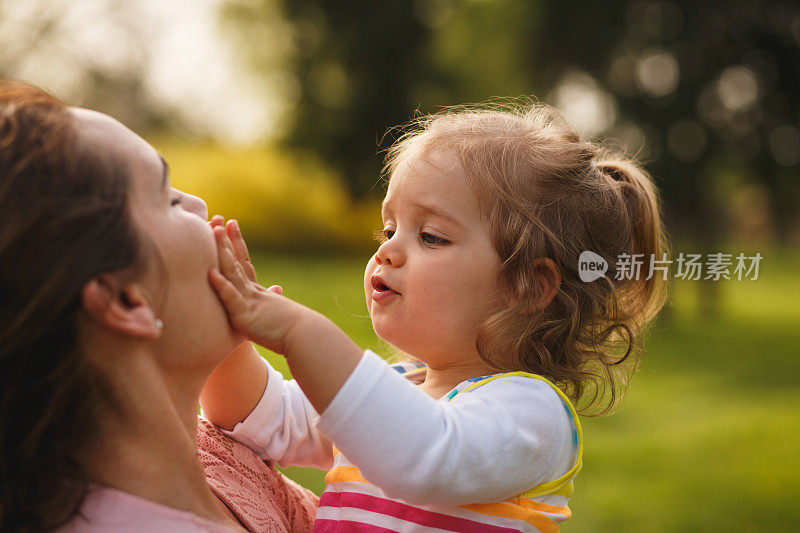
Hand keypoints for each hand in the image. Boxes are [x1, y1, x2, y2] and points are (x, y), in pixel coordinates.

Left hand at [209, 218, 292, 352]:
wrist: (304, 335)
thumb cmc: (292, 328)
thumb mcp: (277, 310)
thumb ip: (273, 299)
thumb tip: (277, 289)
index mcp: (257, 292)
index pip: (244, 263)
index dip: (237, 243)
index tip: (232, 223)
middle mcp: (252, 292)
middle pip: (236, 262)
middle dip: (226, 240)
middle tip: (218, 219)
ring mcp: (248, 302)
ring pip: (233, 273)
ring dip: (223, 253)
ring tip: (215, 232)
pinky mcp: (245, 316)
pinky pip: (232, 299)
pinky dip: (222, 286)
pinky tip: (211, 274)